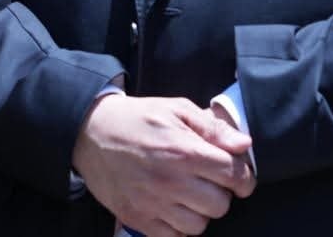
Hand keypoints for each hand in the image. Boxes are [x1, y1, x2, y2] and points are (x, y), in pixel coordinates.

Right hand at [72, 94, 254, 236]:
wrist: (88, 132)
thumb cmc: (136, 118)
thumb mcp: (175, 109)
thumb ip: (212, 127)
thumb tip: (244, 145)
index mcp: (183, 151)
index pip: (235, 176)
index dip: (242, 176)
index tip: (235, 175)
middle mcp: (170, 180)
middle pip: (221, 205)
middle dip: (219, 193)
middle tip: (205, 180)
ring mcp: (153, 204)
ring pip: (199, 225)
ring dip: (198, 211)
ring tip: (186, 194)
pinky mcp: (138, 219)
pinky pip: (175, 236)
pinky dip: (177, 225)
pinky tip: (170, 206)